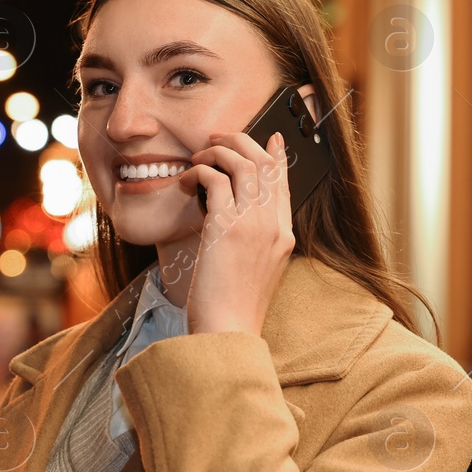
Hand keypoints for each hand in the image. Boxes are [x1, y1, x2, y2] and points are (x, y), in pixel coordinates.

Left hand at [177, 129, 294, 335]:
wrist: (228, 332)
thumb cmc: (234, 309)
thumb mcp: (257, 272)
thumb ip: (256, 242)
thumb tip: (236, 218)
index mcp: (284, 237)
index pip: (284, 183)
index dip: (276, 156)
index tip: (271, 139)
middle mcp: (274, 226)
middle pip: (266, 164)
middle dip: (242, 142)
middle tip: (219, 139)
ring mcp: (254, 225)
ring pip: (243, 163)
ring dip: (218, 152)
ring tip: (199, 157)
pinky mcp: (226, 227)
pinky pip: (216, 179)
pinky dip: (199, 172)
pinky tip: (187, 181)